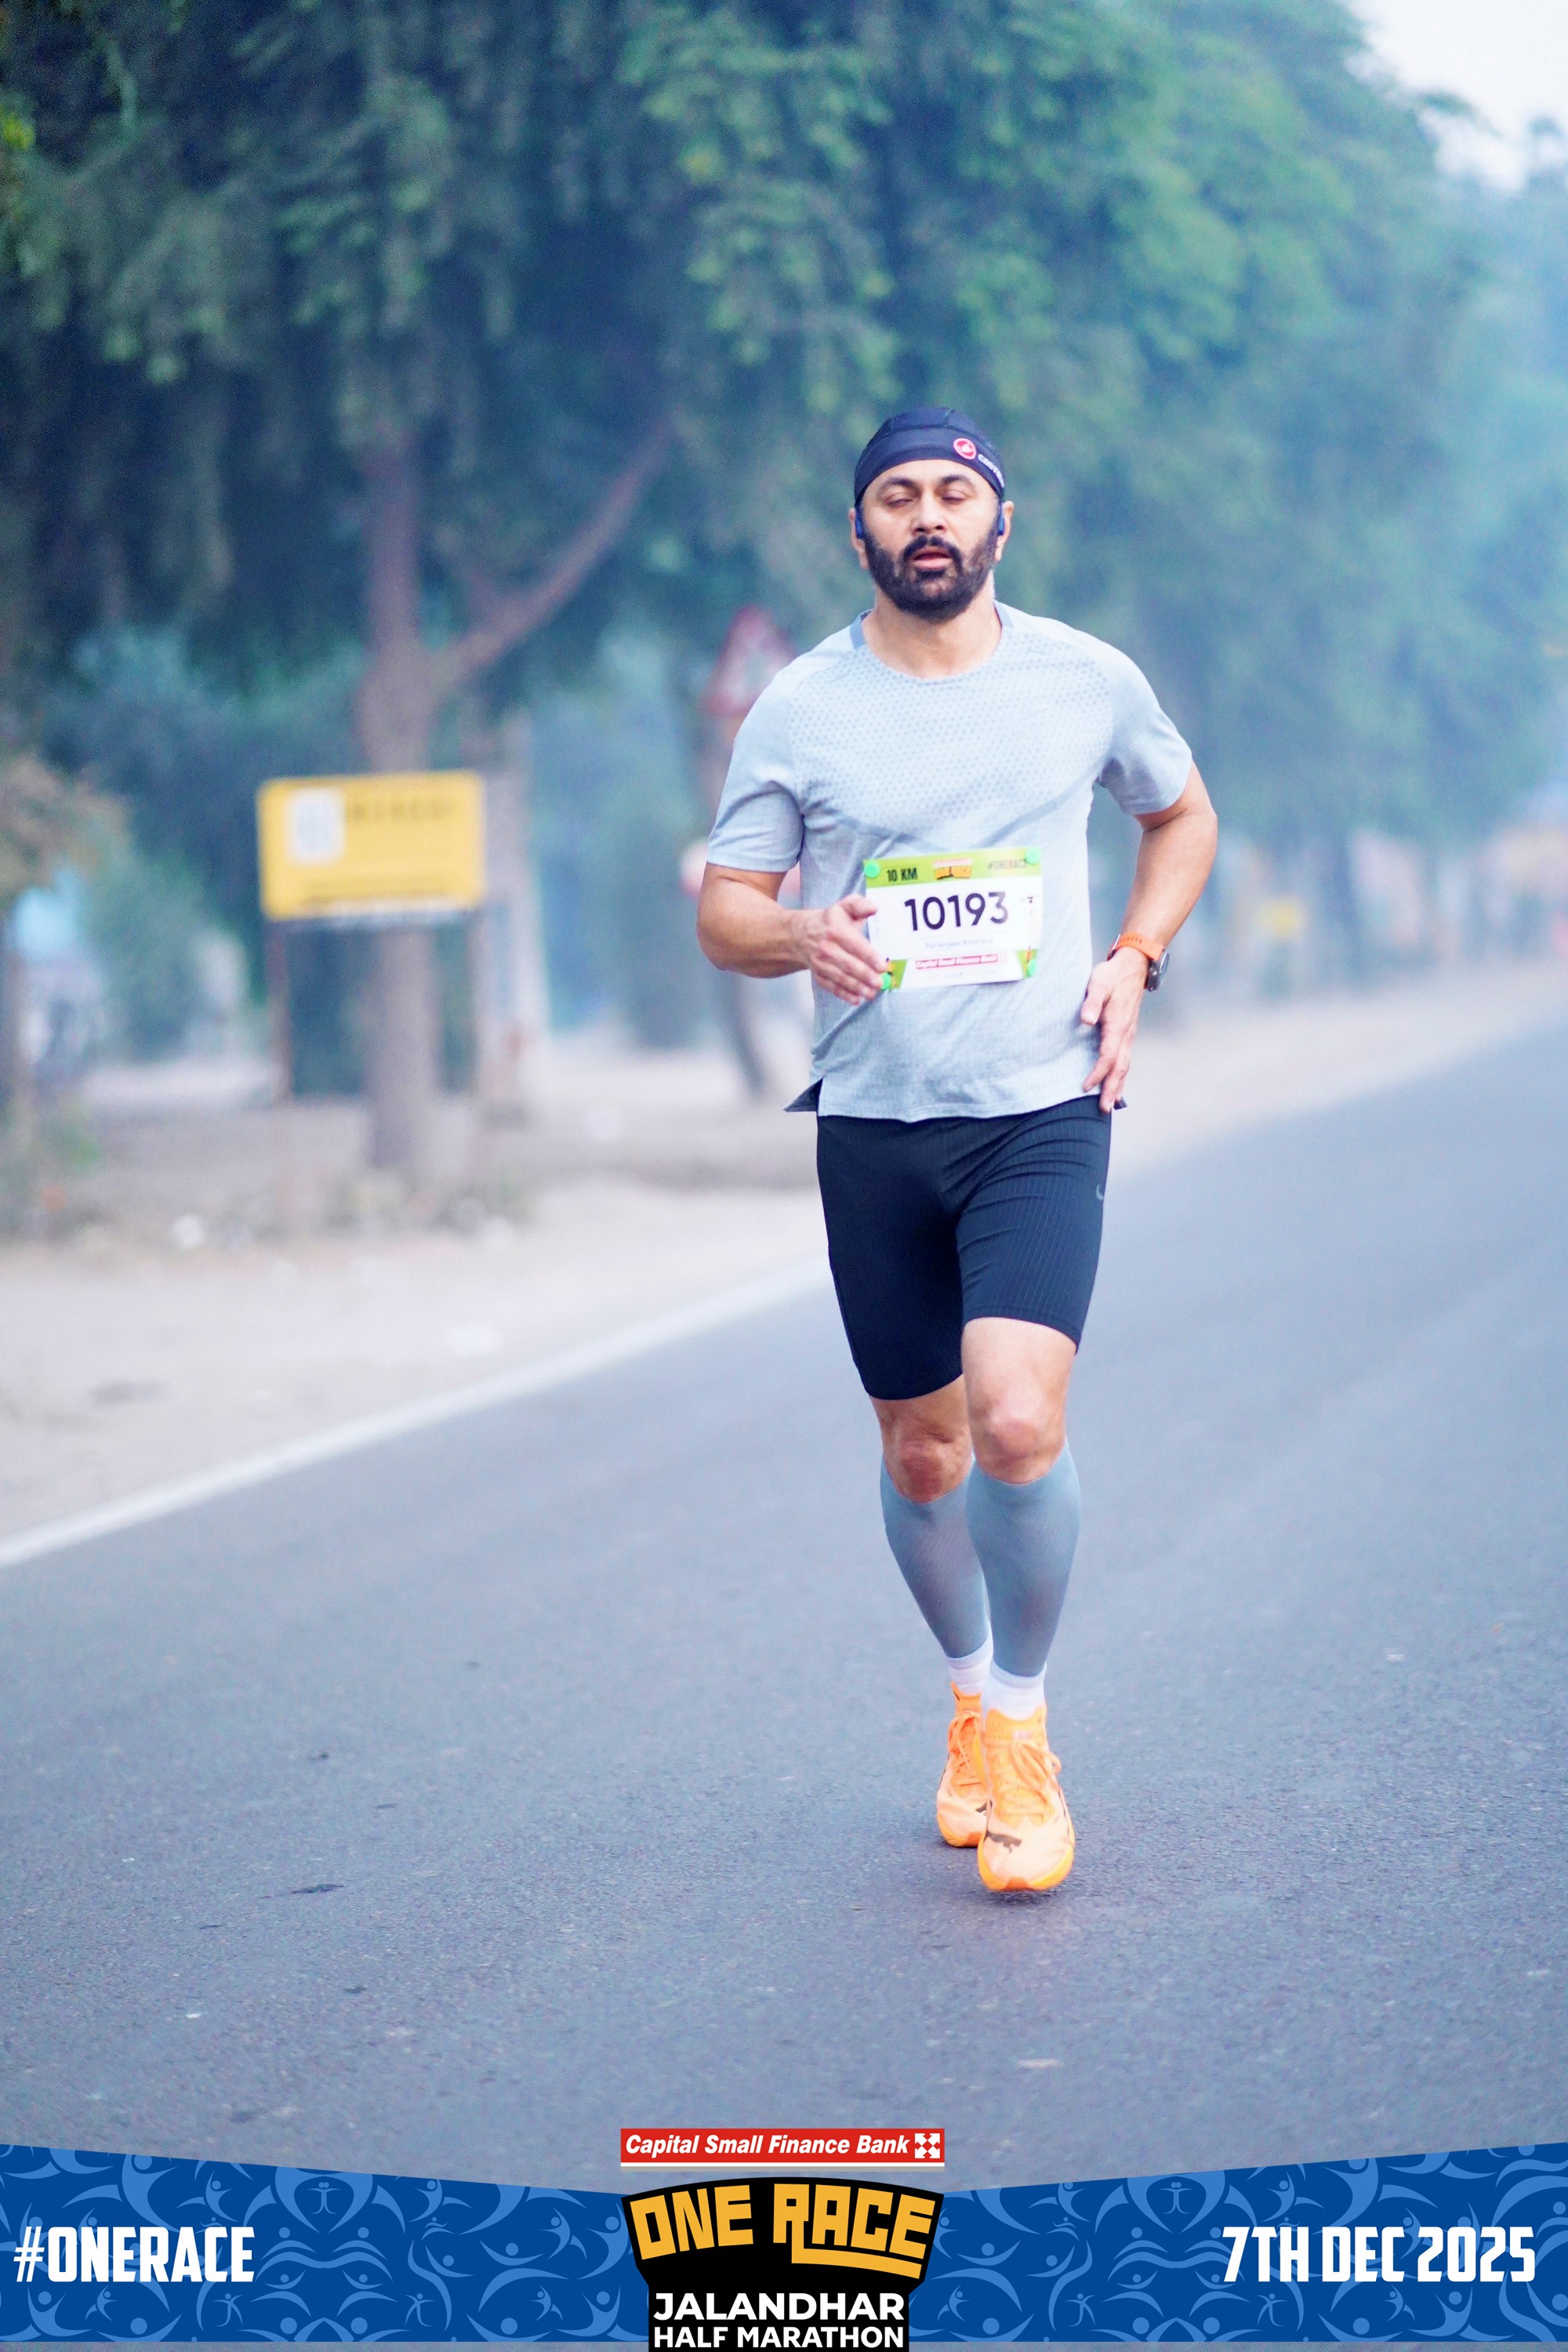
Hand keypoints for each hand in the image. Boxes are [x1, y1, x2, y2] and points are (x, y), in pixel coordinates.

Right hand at [790, 894, 886, 1003]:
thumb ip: (860, 905)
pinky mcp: (819, 975)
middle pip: (848, 964)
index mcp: (836, 930)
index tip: (882, 966)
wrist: (800, 935)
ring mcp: (821, 964)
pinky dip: (843, 994)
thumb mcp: (843, 907)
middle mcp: (827, 948)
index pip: (855, 945)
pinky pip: (832, 986)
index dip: (869, 956)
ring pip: (841, 977)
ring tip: (872, 993)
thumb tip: (874, 908)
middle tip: (879, 983)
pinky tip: (856, 999)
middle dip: (865, 975)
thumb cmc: (829, 921)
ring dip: (857, 987)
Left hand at [1079, 948, 1147, 1110]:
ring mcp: (1128, 1035)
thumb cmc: (1112, 975)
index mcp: (1117, 1024)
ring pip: (1124, 1066)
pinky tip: (1117, 1086)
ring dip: (1117, 1086)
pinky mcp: (1127, 1033)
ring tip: (1110, 1105)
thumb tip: (1086, 1020)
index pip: (1108, 1056)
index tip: (1085, 1086)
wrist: (1133, 967)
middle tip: (1103, 1109)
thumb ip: (1091, 1001)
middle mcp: (1125, 1034)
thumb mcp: (1098, 983)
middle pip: (1119, 1068)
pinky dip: (1121, 1076)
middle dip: (1111, 1089)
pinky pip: (1125, 1059)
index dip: (1097, 1073)